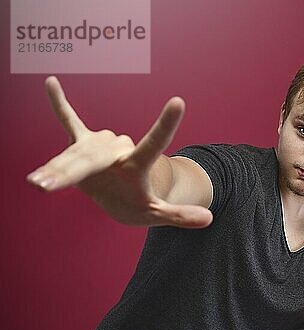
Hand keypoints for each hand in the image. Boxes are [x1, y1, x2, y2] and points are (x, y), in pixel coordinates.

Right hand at [26, 76, 212, 227]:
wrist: (119, 196)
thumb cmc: (136, 204)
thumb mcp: (156, 214)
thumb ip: (178, 215)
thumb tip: (210, 219)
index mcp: (138, 164)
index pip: (155, 144)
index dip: (166, 125)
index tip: (179, 101)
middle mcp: (117, 151)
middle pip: (92, 158)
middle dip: (67, 172)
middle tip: (45, 185)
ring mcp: (98, 146)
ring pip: (77, 154)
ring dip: (58, 172)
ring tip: (38, 185)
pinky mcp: (81, 144)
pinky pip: (70, 121)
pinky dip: (60, 105)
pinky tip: (51, 81)